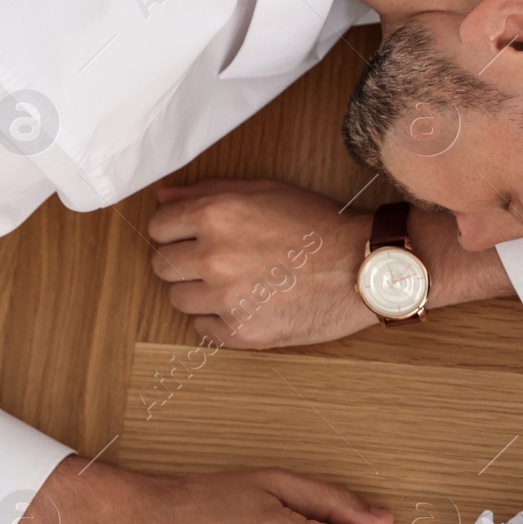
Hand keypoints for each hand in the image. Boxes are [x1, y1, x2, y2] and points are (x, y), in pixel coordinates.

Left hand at [148, 179, 376, 348]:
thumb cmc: (321, 227)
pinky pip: (204, 329)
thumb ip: (210, 192)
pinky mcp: (242, 331)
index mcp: (216, 214)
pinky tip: (249, 306)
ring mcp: (226, 297)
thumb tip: (163, 199)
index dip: (176, 232)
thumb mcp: (267, 192)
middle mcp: (214, 255)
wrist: (364, 267)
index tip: (194, 238)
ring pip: (179, 299)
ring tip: (237, 285)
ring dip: (201, 293)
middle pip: (163, 265)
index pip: (158, 227)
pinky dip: (220, 320)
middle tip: (219, 263)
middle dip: (185, 263)